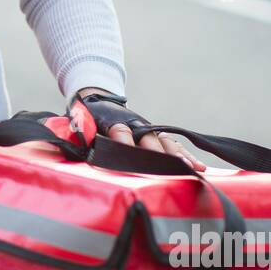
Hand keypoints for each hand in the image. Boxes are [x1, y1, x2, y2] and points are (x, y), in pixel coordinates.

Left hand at [70, 88, 206, 171]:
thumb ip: (78, 134)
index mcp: (113, 122)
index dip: (126, 144)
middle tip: (173, 169)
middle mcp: (135, 125)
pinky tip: (200, 168)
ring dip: (179, 157)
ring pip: (166, 143)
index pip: (122, 133)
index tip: (132, 156)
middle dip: (161, 155)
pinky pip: (172, 146)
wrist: (97, 99)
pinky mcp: (155, 136)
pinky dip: (186, 156)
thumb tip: (70, 143)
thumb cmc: (85, 119)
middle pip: (151, 140)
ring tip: (193, 170)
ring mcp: (147, 130)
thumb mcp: (77, 124)